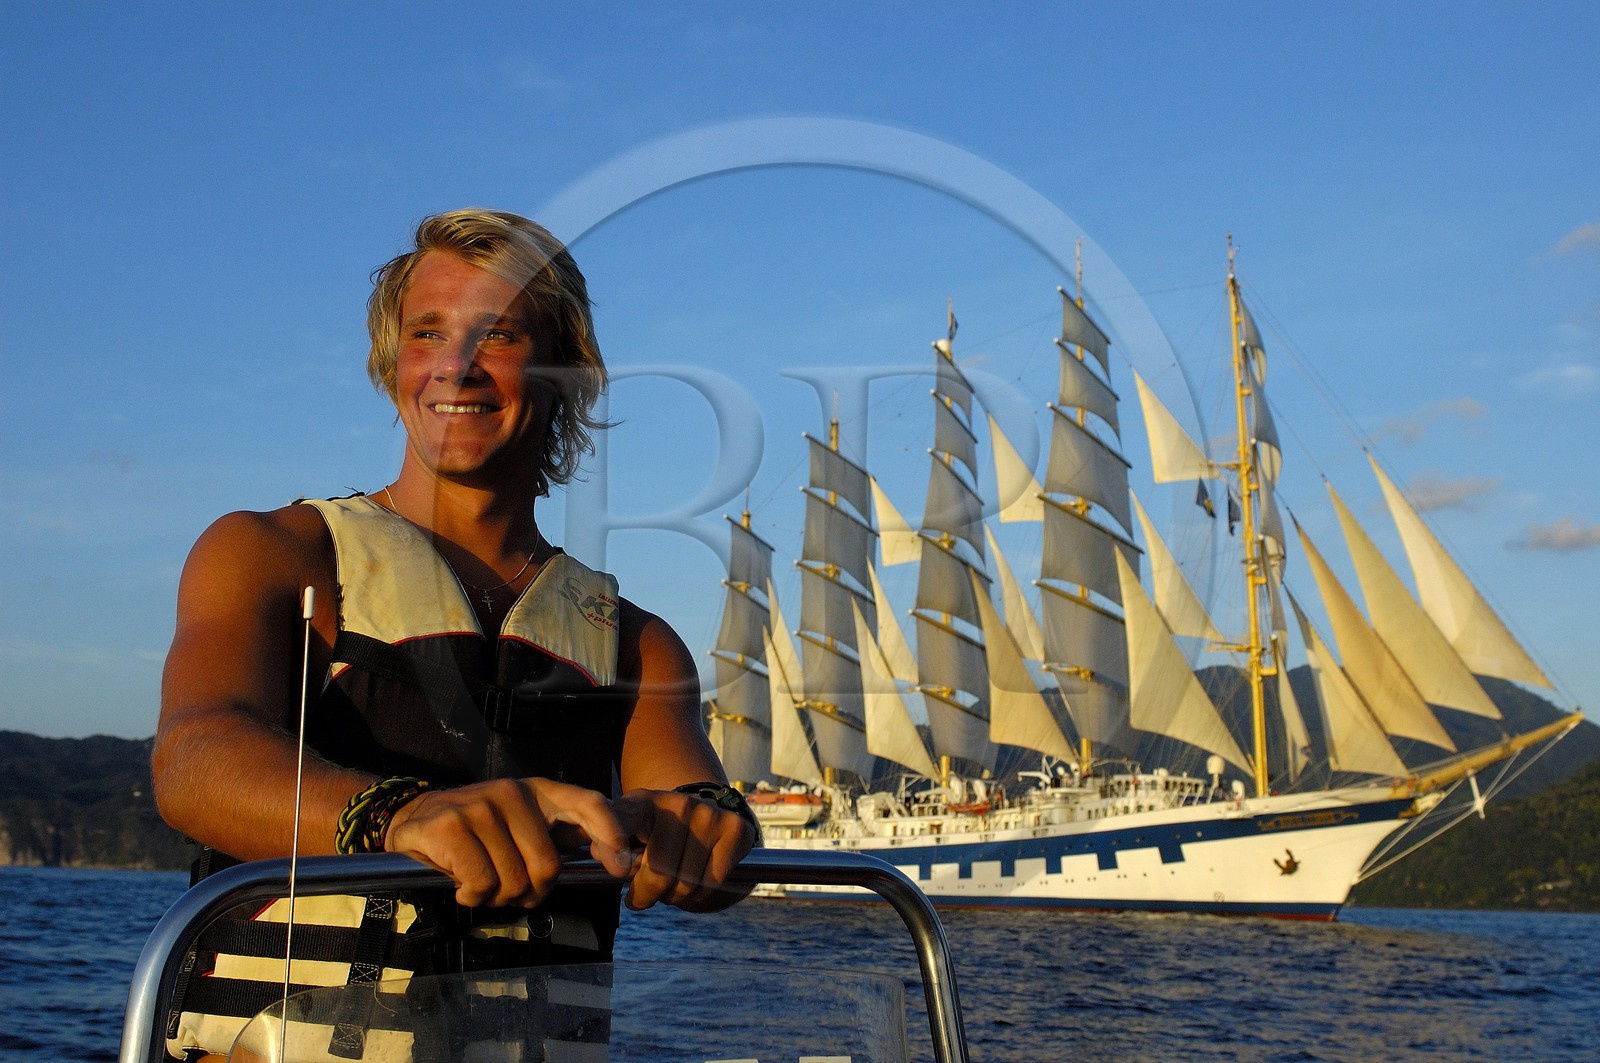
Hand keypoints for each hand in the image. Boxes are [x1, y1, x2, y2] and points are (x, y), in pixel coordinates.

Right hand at [384, 777, 636, 907]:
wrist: (414, 819)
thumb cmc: (476, 833)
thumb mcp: (520, 826)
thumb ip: (557, 838)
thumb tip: (613, 861)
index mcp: (539, 791)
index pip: (588, 803)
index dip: (611, 834)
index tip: (620, 866)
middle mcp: (513, 793)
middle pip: (548, 866)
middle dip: (529, 892)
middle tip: (507, 889)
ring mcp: (481, 807)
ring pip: (512, 880)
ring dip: (495, 896)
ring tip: (479, 881)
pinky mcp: (451, 826)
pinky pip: (480, 883)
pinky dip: (471, 895)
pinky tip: (459, 883)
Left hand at [613, 788, 756, 911]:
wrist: (704, 823)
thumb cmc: (656, 838)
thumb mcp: (629, 837)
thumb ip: (607, 846)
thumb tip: (595, 851)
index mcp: (641, 802)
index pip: (622, 822)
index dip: (614, 845)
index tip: (618, 871)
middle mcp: (677, 802)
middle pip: (659, 873)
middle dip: (647, 895)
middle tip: (642, 897)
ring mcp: (708, 814)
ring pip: (687, 884)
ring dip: (675, 896)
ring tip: (670, 886)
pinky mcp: (734, 828)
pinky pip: (713, 882)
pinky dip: (701, 894)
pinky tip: (695, 882)